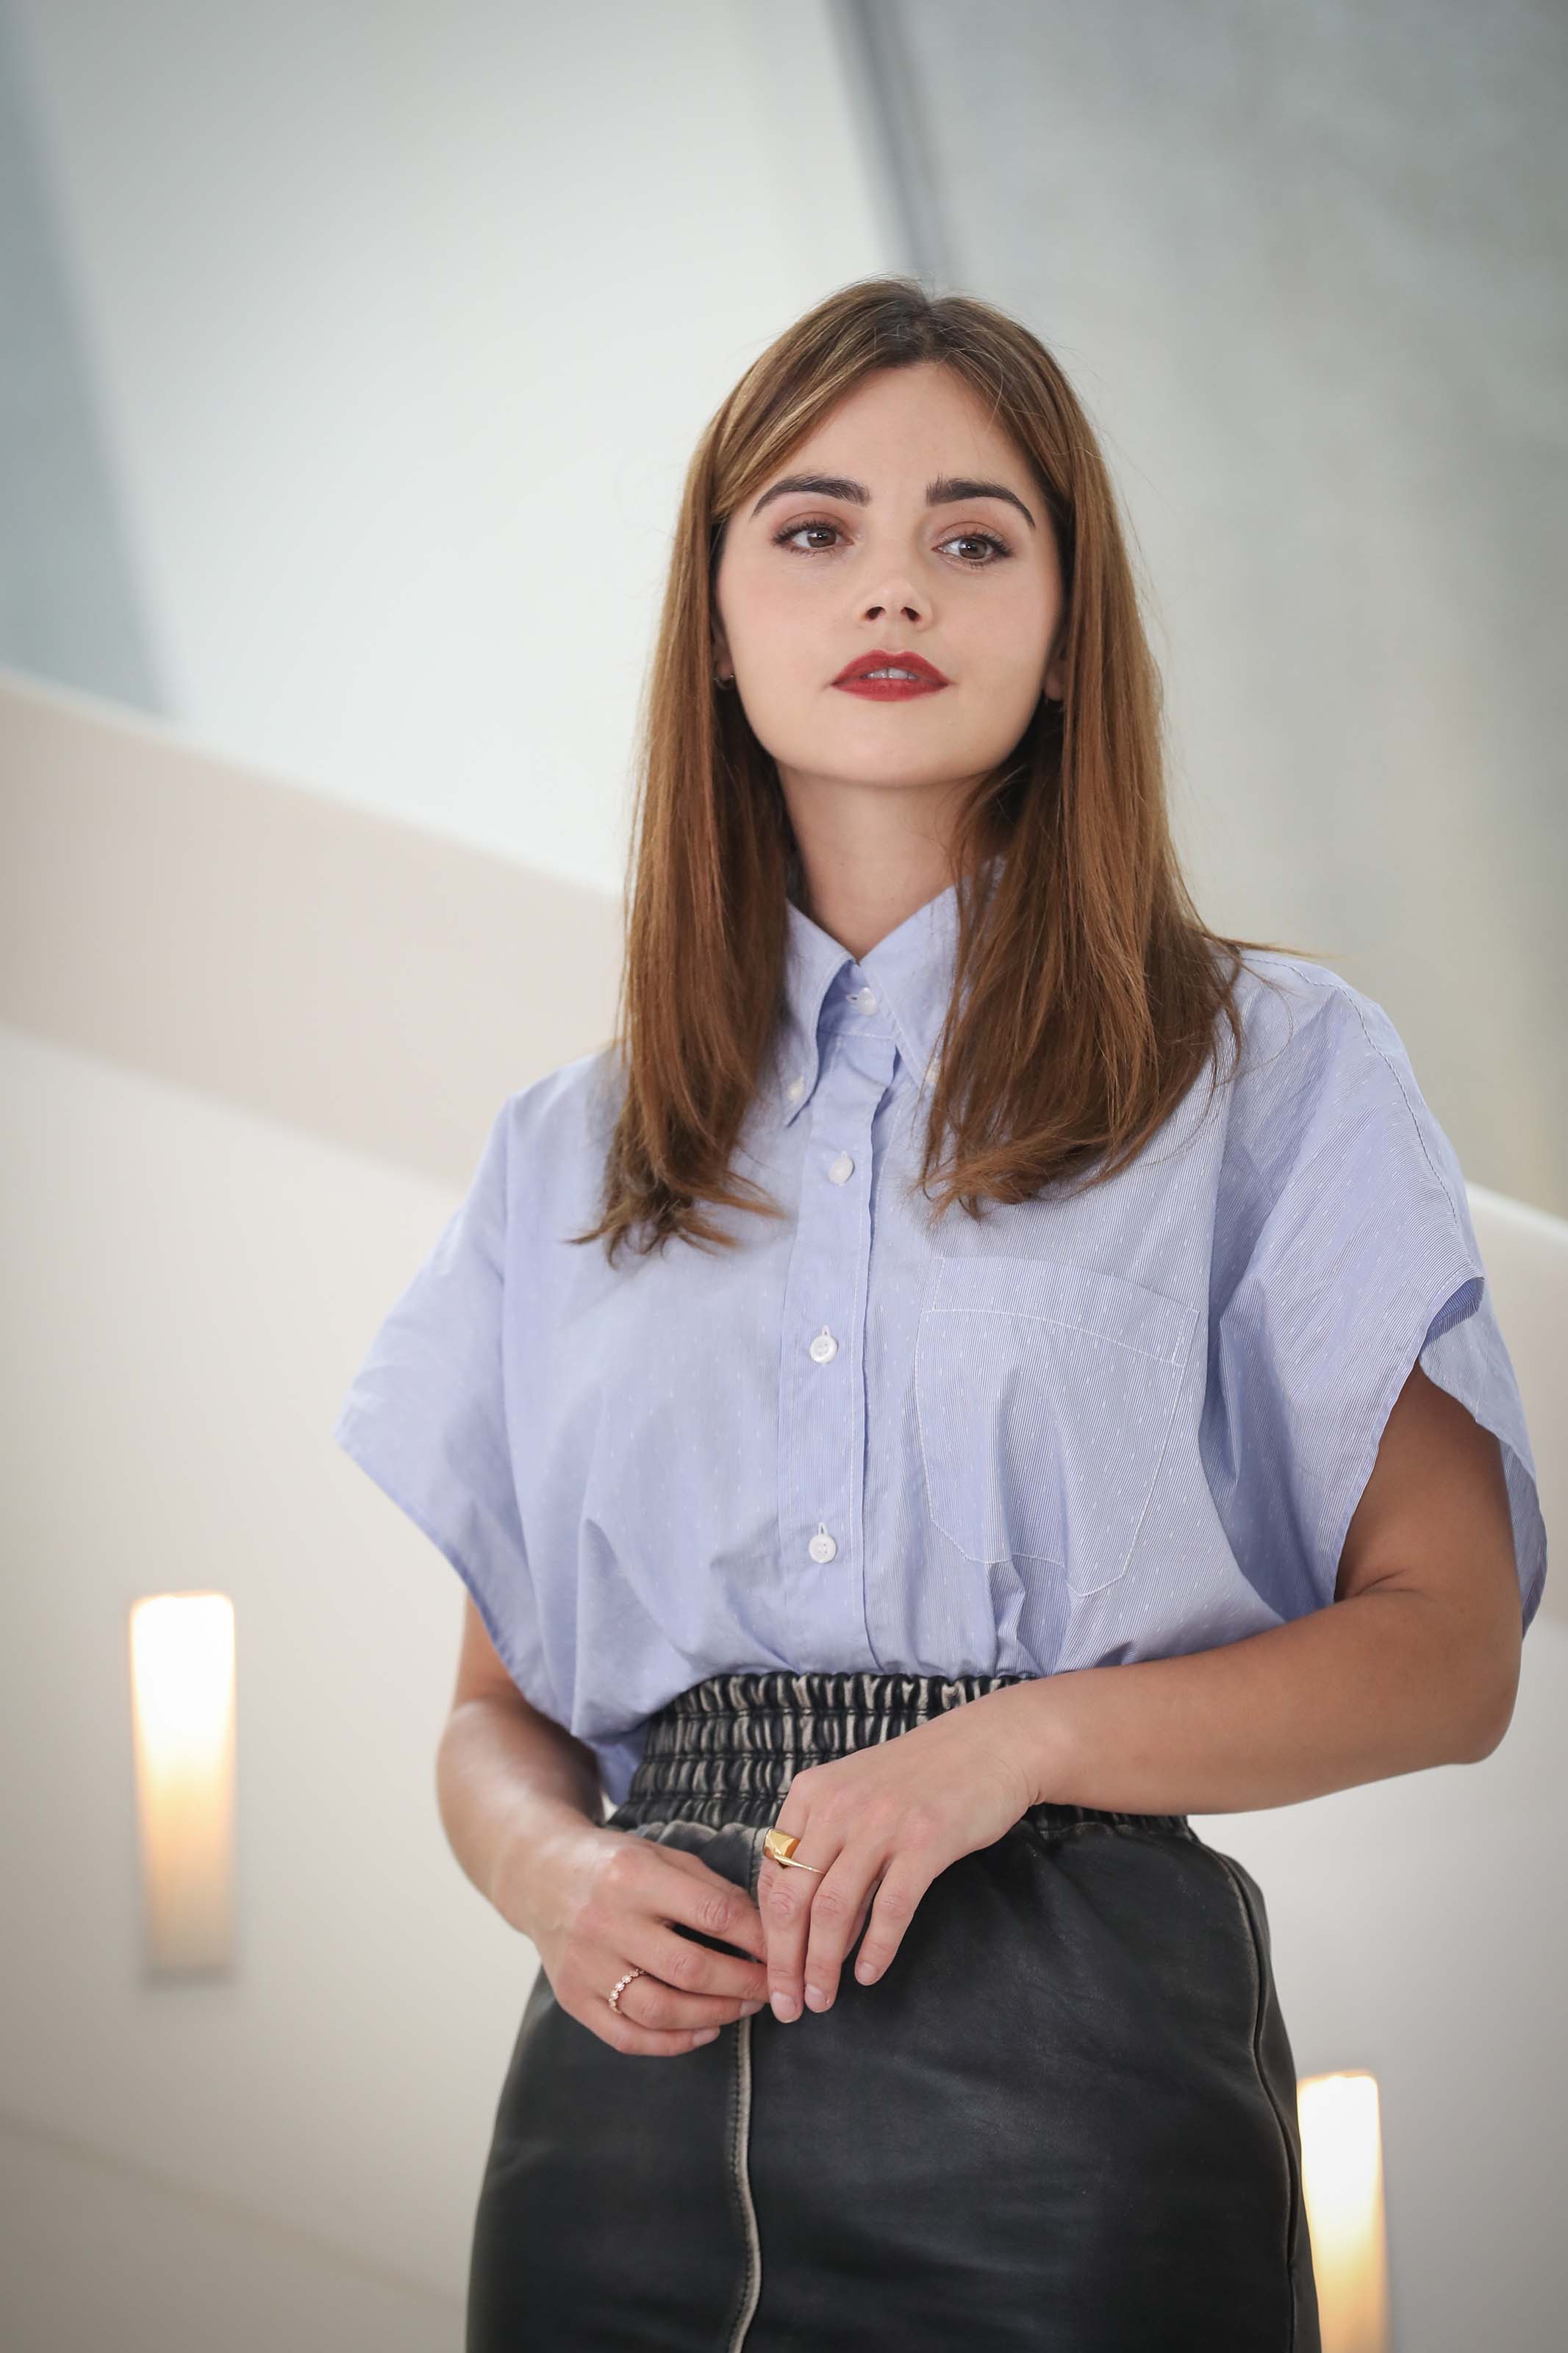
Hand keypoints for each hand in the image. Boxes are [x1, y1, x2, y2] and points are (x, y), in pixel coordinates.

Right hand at [500, 1821, 773, 2056]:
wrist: (541, 1876)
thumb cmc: (616, 1865)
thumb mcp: (661, 1855)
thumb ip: (710, 1889)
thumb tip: (765, 1930)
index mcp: (633, 1876)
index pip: (712, 1912)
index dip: (757, 1936)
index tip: (785, 1948)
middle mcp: (605, 1921)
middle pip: (689, 1968)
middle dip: (743, 1983)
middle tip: (773, 1987)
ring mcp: (585, 1965)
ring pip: (660, 2009)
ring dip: (715, 2015)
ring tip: (745, 2007)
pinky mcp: (572, 1998)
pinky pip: (628, 2037)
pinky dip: (673, 2043)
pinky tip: (704, 2031)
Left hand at [757, 1692, 1036, 2021]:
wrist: (989, 1744)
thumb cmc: (919, 1777)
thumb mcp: (855, 1793)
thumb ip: (824, 1842)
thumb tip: (800, 1920)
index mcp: (812, 1793)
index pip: (772, 1875)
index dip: (767, 1933)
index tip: (773, 1973)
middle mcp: (838, 1805)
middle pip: (792, 1898)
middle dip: (785, 1962)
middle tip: (788, 2006)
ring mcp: (881, 1822)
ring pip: (833, 1909)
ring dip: (822, 1964)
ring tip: (822, 2000)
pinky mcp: (925, 1840)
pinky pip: (890, 1907)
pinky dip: (876, 1948)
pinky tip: (868, 1974)